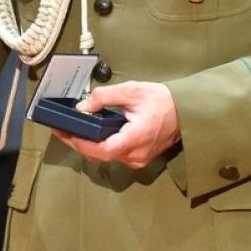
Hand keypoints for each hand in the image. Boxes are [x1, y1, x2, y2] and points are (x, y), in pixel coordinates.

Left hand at [56, 80, 180, 167]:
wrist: (187, 111)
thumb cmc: (161, 100)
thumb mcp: (131, 91)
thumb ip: (104, 97)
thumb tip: (82, 108)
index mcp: (134, 139)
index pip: (101, 150)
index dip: (80, 144)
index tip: (64, 133)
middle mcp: (135, 155)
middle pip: (100, 155)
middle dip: (79, 143)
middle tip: (63, 129)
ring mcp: (138, 159)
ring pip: (107, 156)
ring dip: (90, 145)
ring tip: (75, 129)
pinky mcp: (140, 158)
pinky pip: (116, 154)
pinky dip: (102, 145)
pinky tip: (94, 133)